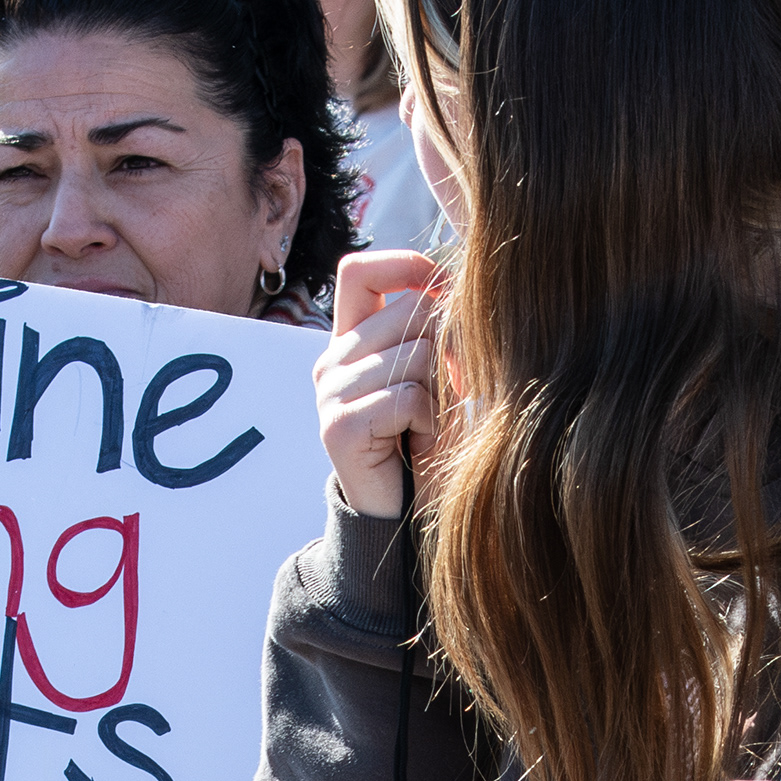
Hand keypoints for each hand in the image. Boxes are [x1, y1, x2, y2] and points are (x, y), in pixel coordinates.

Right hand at [319, 249, 441, 518]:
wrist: (405, 514)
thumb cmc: (427, 441)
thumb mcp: (432, 376)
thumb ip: (432, 330)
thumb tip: (451, 286)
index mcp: (350, 340)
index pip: (360, 270)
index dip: (405, 266)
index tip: (441, 288)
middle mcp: (333, 361)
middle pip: (409, 311)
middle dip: (447, 348)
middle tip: (445, 393)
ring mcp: (330, 393)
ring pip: (415, 355)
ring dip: (439, 393)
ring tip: (426, 423)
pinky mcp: (338, 426)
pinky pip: (407, 397)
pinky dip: (427, 421)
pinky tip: (417, 441)